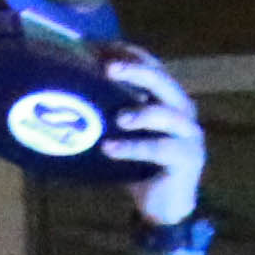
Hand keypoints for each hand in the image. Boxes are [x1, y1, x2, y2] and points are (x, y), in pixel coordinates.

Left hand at [102, 47, 209, 228]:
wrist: (163, 207)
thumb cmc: (138, 166)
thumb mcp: (123, 134)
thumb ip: (110, 113)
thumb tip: (66, 92)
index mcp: (167, 98)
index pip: (152, 66)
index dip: (129, 54)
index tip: (100, 47)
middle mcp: (182, 109)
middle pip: (161, 81)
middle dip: (135, 72)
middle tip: (108, 69)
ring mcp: (188, 133)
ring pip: (167, 114)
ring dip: (140, 112)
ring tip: (117, 118)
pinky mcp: (187, 158)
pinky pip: (160, 149)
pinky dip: (133, 147)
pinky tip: (110, 149)